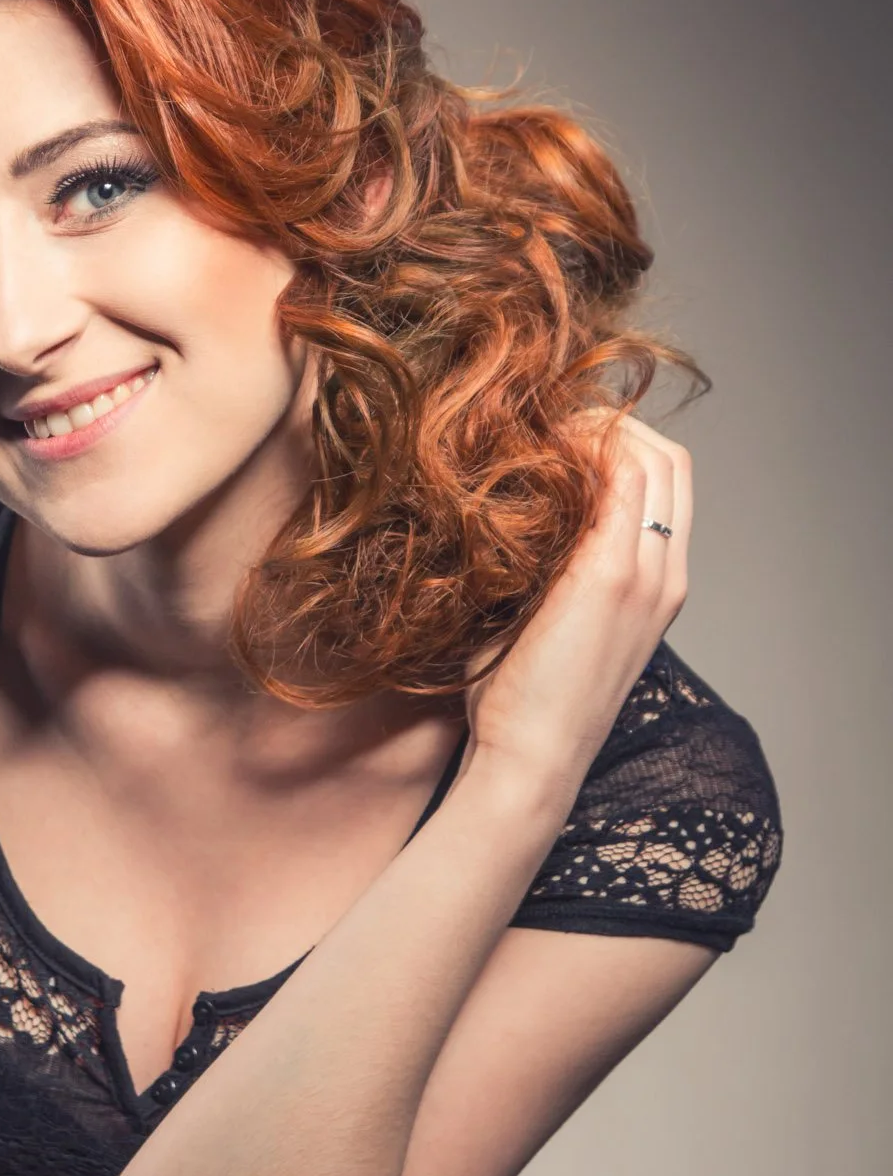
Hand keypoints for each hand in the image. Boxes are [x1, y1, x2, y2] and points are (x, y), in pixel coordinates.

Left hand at [463, 411, 690, 791]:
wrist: (530, 759)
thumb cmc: (524, 701)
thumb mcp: (548, 621)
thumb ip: (551, 568)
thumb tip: (507, 517)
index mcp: (658, 584)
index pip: (667, 481)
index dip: (621, 441)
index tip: (559, 432)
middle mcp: (665, 573)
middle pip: (669, 458)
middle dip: (614, 422)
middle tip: (548, 416)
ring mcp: (645, 573)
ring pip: (650, 458)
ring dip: (596, 428)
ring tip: (537, 426)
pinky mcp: (610, 576)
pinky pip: (617, 480)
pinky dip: (582, 451)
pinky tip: (533, 452)